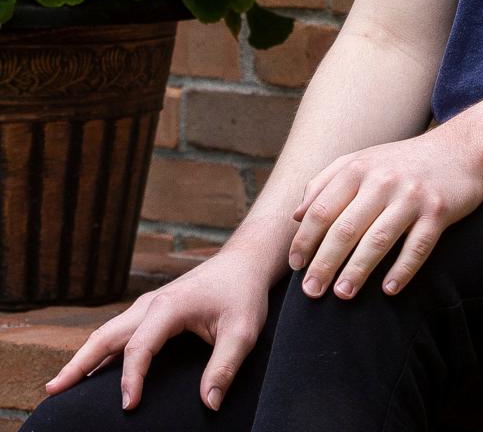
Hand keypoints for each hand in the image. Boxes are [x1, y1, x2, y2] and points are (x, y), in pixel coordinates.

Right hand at [40, 248, 271, 414]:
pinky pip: (119, 331)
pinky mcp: (152, 309)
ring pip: (108, 331)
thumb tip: (209, 404)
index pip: (139, 347)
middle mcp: (151, 303)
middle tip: (52, 391)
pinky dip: (100, 350)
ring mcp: (149, 305)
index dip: (131, 378)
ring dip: (84, 356)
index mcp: (169, 307)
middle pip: (106, 335)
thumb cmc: (243, 293)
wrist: (245, 262)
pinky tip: (94, 369)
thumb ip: (225, 367)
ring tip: (61, 384)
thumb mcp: (243, 330)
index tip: (128, 406)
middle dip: (78, 363)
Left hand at [288, 123, 482, 300]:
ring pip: (378, 239)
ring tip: (342, 295)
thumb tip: (295, 216)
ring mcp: (412, 196)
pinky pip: (418, 246)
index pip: (322, 209)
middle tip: (311, 291)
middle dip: (324, 263)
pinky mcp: (439, 211)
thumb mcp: (363, 160)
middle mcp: (383, 180)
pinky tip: (389, 290)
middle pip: (345, 228)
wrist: (462, 149)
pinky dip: (402, 270)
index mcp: (359, 168)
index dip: (304, 240)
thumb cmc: (403, 161)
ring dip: (357, 271)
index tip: (295, 266)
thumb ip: (325, 182)